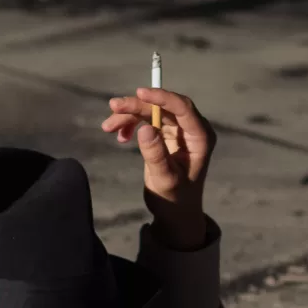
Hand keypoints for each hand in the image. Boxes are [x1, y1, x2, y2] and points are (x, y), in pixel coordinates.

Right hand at [100, 88, 216, 249]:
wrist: (175, 213)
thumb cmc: (174, 200)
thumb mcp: (164, 180)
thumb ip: (156, 155)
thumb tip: (145, 128)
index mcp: (200, 138)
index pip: (182, 108)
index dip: (161, 97)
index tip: (139, 93)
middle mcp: (191, 129)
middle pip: (163, 107)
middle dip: (137, 106)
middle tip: (113, 108)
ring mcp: (179, 131)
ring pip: (152, 112)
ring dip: (129, 115)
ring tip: (108, 127)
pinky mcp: (167, 135)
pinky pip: (147, 121)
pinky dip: (131, 125)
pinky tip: (120, 136)